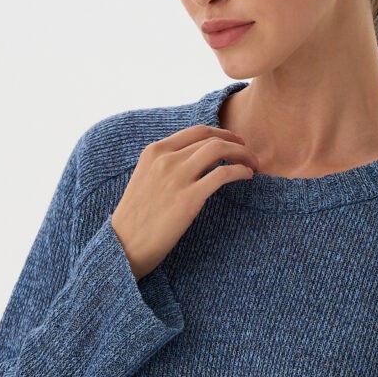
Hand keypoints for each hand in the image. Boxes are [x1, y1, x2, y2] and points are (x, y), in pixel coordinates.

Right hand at [110, 124, 259, 280]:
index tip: (234, 141)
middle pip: (211, 138)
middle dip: (236, 143)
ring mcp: (177, 177)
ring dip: (242, 154)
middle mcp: (166, 159)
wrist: (125, 244)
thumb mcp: (146, 179)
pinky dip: (240, 171)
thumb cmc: (137, 218)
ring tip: (252, 164)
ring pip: (219, 150)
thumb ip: (166, 165)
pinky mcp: (189, 198)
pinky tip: (247, 176)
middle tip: (249, 154)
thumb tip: (194, 160)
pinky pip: (223, 174)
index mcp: (154, 151)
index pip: (197, 131)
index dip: (221, 133)